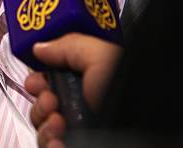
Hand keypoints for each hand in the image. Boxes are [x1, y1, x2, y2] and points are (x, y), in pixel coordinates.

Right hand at [25, 33, 121, 147]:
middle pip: (45, 104)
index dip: (40, 78)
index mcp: (91, 78)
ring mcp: (82, 131)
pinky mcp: (78, 146)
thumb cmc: (130, 90)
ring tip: (58, 123)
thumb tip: (41, 47)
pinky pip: (51, 147)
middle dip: (40, 102)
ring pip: (44, 130)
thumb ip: (68, 45)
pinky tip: (59, 141)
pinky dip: (50, 144)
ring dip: (44, 125)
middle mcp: (86, 105)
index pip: (55, 77)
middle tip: (51, 101)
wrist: (146, 131)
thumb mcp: (98, 55)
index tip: (36, 81)